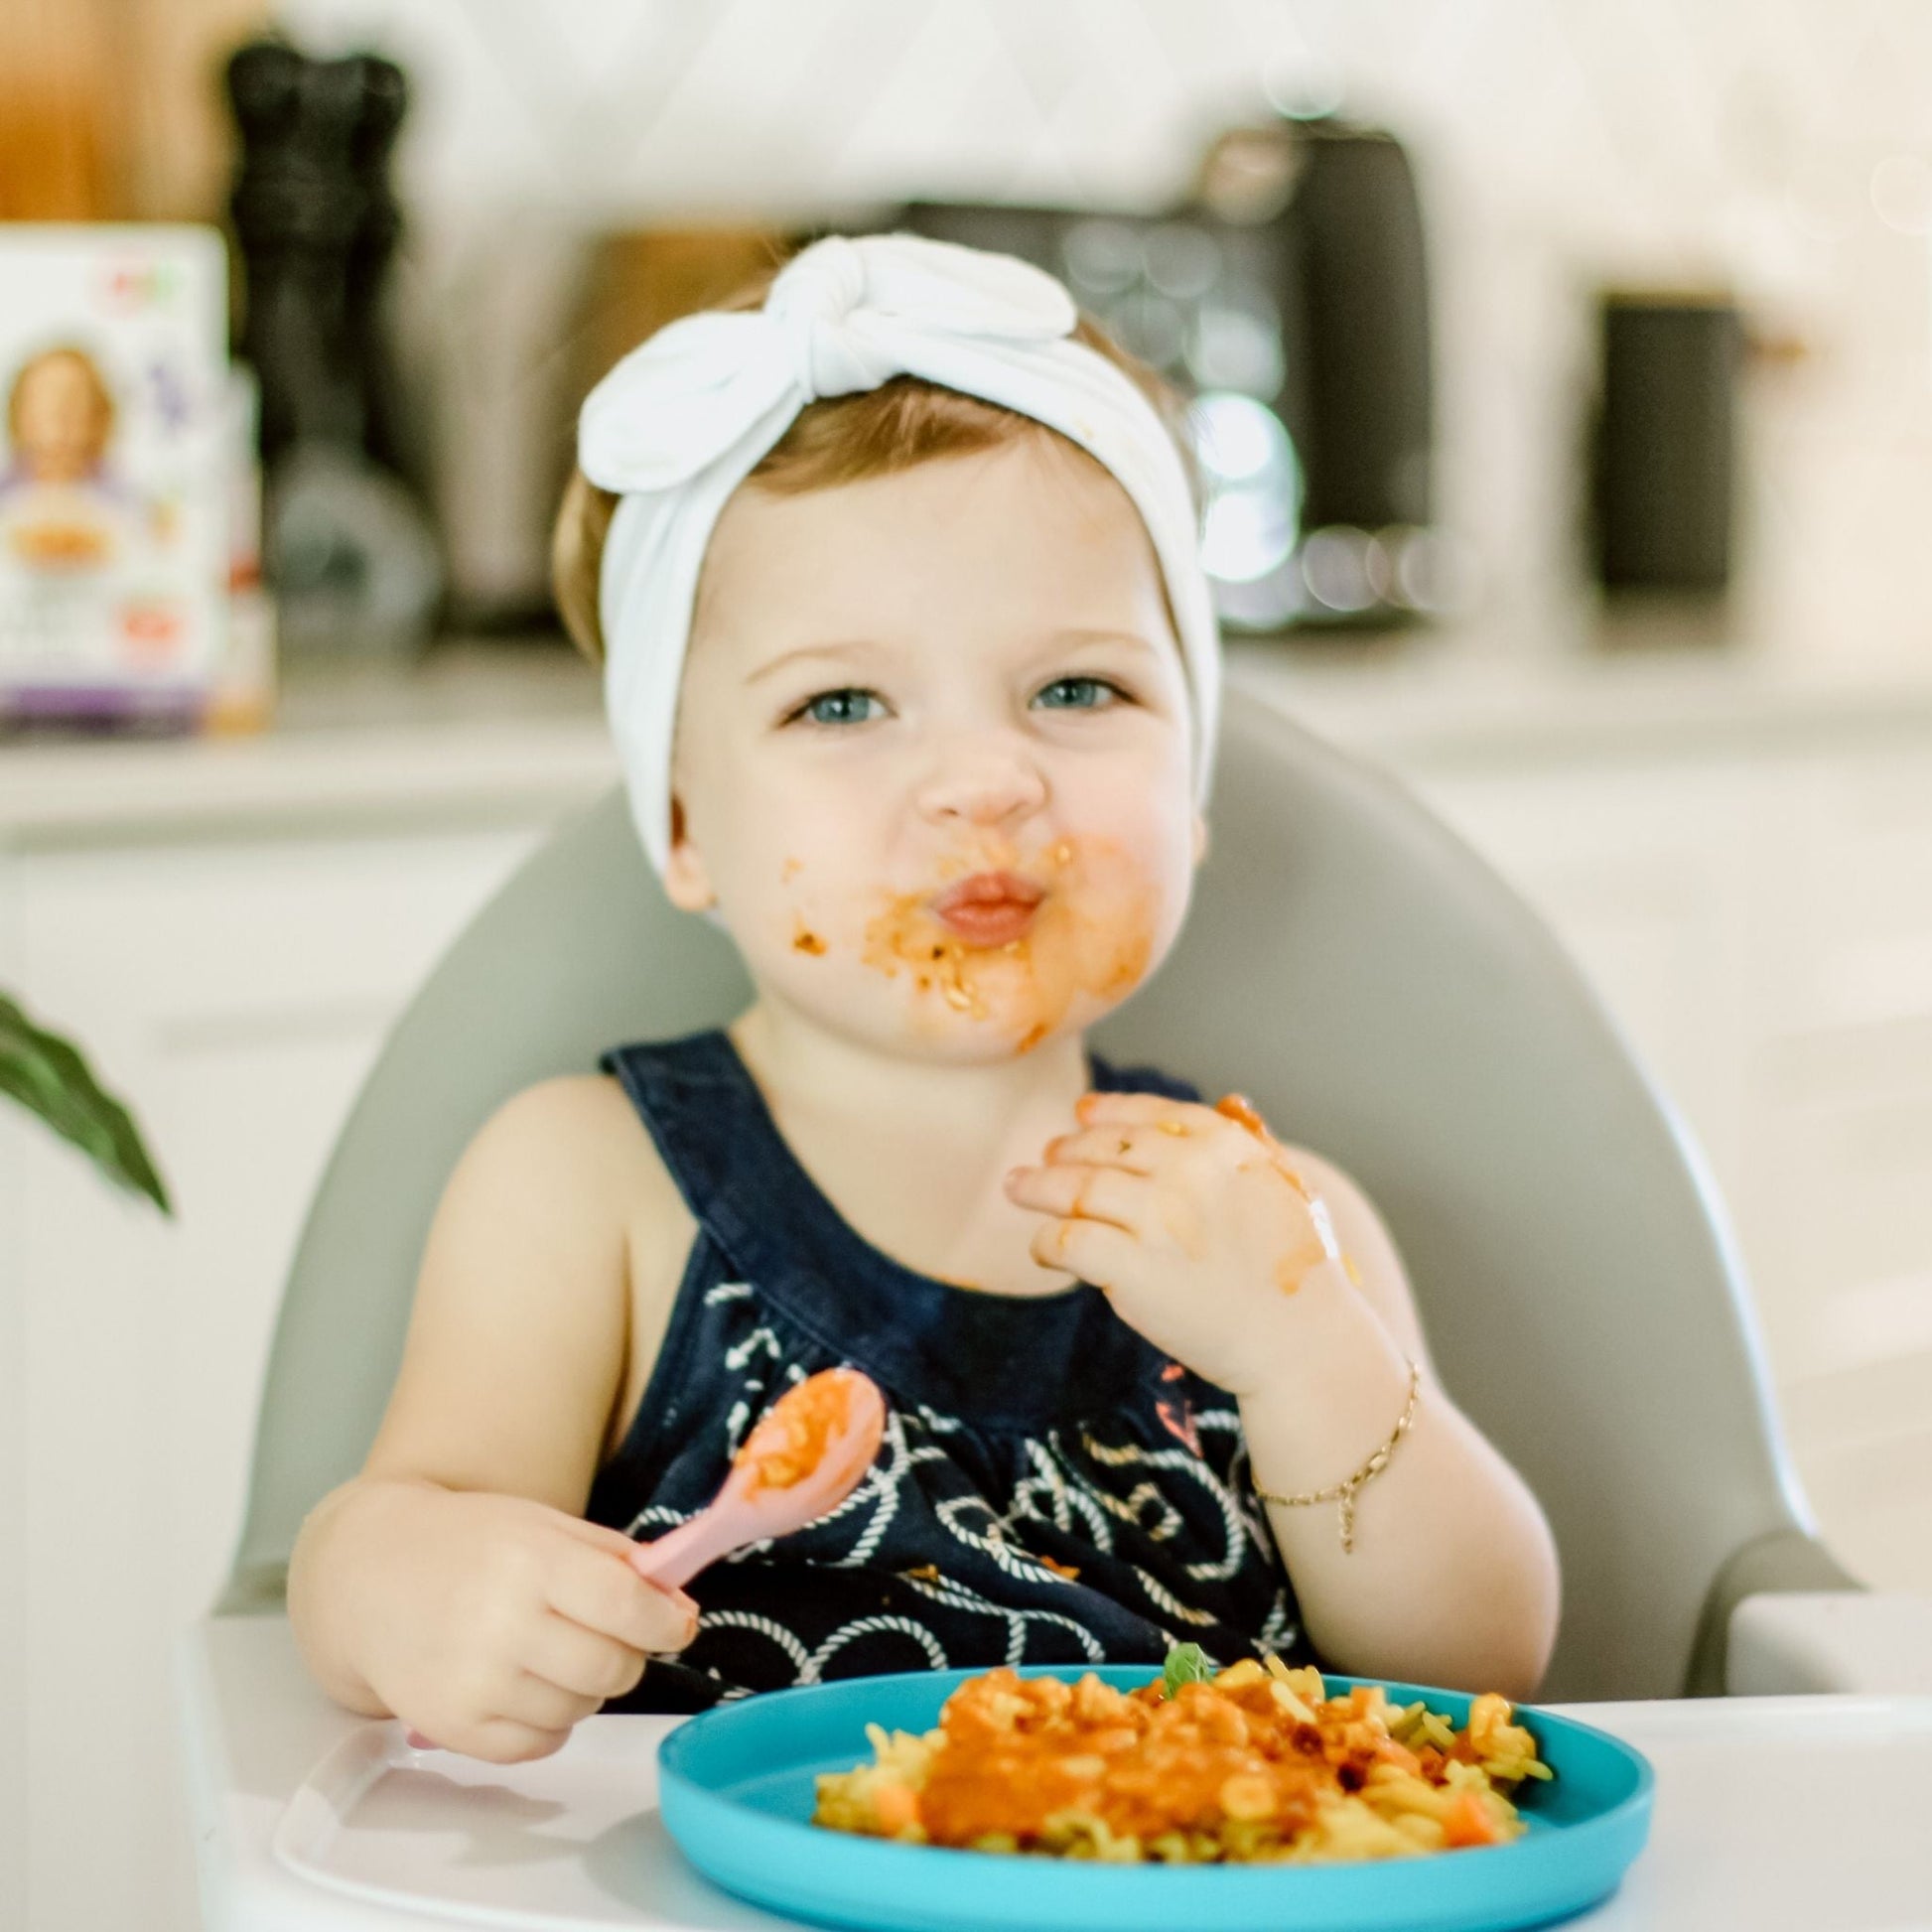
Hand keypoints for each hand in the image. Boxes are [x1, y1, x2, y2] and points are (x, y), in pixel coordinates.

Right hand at [332, 1483, 699, 1762]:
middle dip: (628, 1655)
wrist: (371, 1575)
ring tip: (553, 1653)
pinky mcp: (453, 1726)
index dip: (666, 1622)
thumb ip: (615, 1560)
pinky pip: (539, 1746)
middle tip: (610, 1636)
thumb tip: (679, 1606)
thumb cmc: (470, 1544)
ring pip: (580, 1710)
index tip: (677, 1623)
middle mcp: (503, 1623)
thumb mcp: (544, 1525)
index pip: (627, 1605)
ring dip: (585, 1687)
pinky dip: (549, 1723)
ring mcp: (476, 1682)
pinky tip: (527, 1685)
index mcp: (532, 1562)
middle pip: (612, 1668)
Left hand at [1002, 1090, 1348, 1394]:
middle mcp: (1187, 1171)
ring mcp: (1157, 1218)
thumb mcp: (1289, 1186)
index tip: (1082, 1113)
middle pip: (1104, 1149)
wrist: (1302, 1343)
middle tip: (1044, 1157)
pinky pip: (1066, 1241)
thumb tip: (1231, 1099)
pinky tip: (1040, 1250)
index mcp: (1224, 1145)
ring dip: (1037, 1186)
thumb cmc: (1300, 1273)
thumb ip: (1253, 1143)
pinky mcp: (1131, 1268)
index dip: (1109, 1112)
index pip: (1150, 1114)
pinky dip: (1044, 1242)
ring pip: (1074, 1188)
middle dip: (1066, 1150)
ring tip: (1017, 1187)